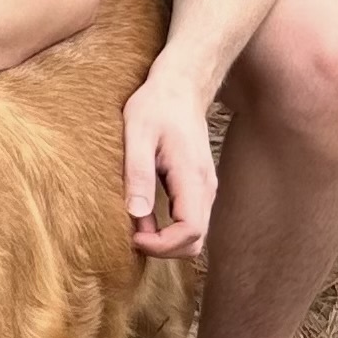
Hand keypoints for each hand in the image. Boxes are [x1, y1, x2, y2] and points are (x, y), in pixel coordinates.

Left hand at [121, 54, 217, 257]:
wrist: (180, 87)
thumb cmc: (156, 106)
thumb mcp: (138, 135)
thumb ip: (138, 174)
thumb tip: (137, 214)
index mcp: (192, 177)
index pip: (190, 230)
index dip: (163, 245)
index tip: (133, 236)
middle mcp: (205, 187)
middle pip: (196, 240)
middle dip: (164, 249)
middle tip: (131, 237)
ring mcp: (205, 188)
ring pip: (195, 234)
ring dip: (167, 241)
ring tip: (135, 228)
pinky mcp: (198, 187)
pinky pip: (190, 220)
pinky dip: (170, 230)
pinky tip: (145, 219)